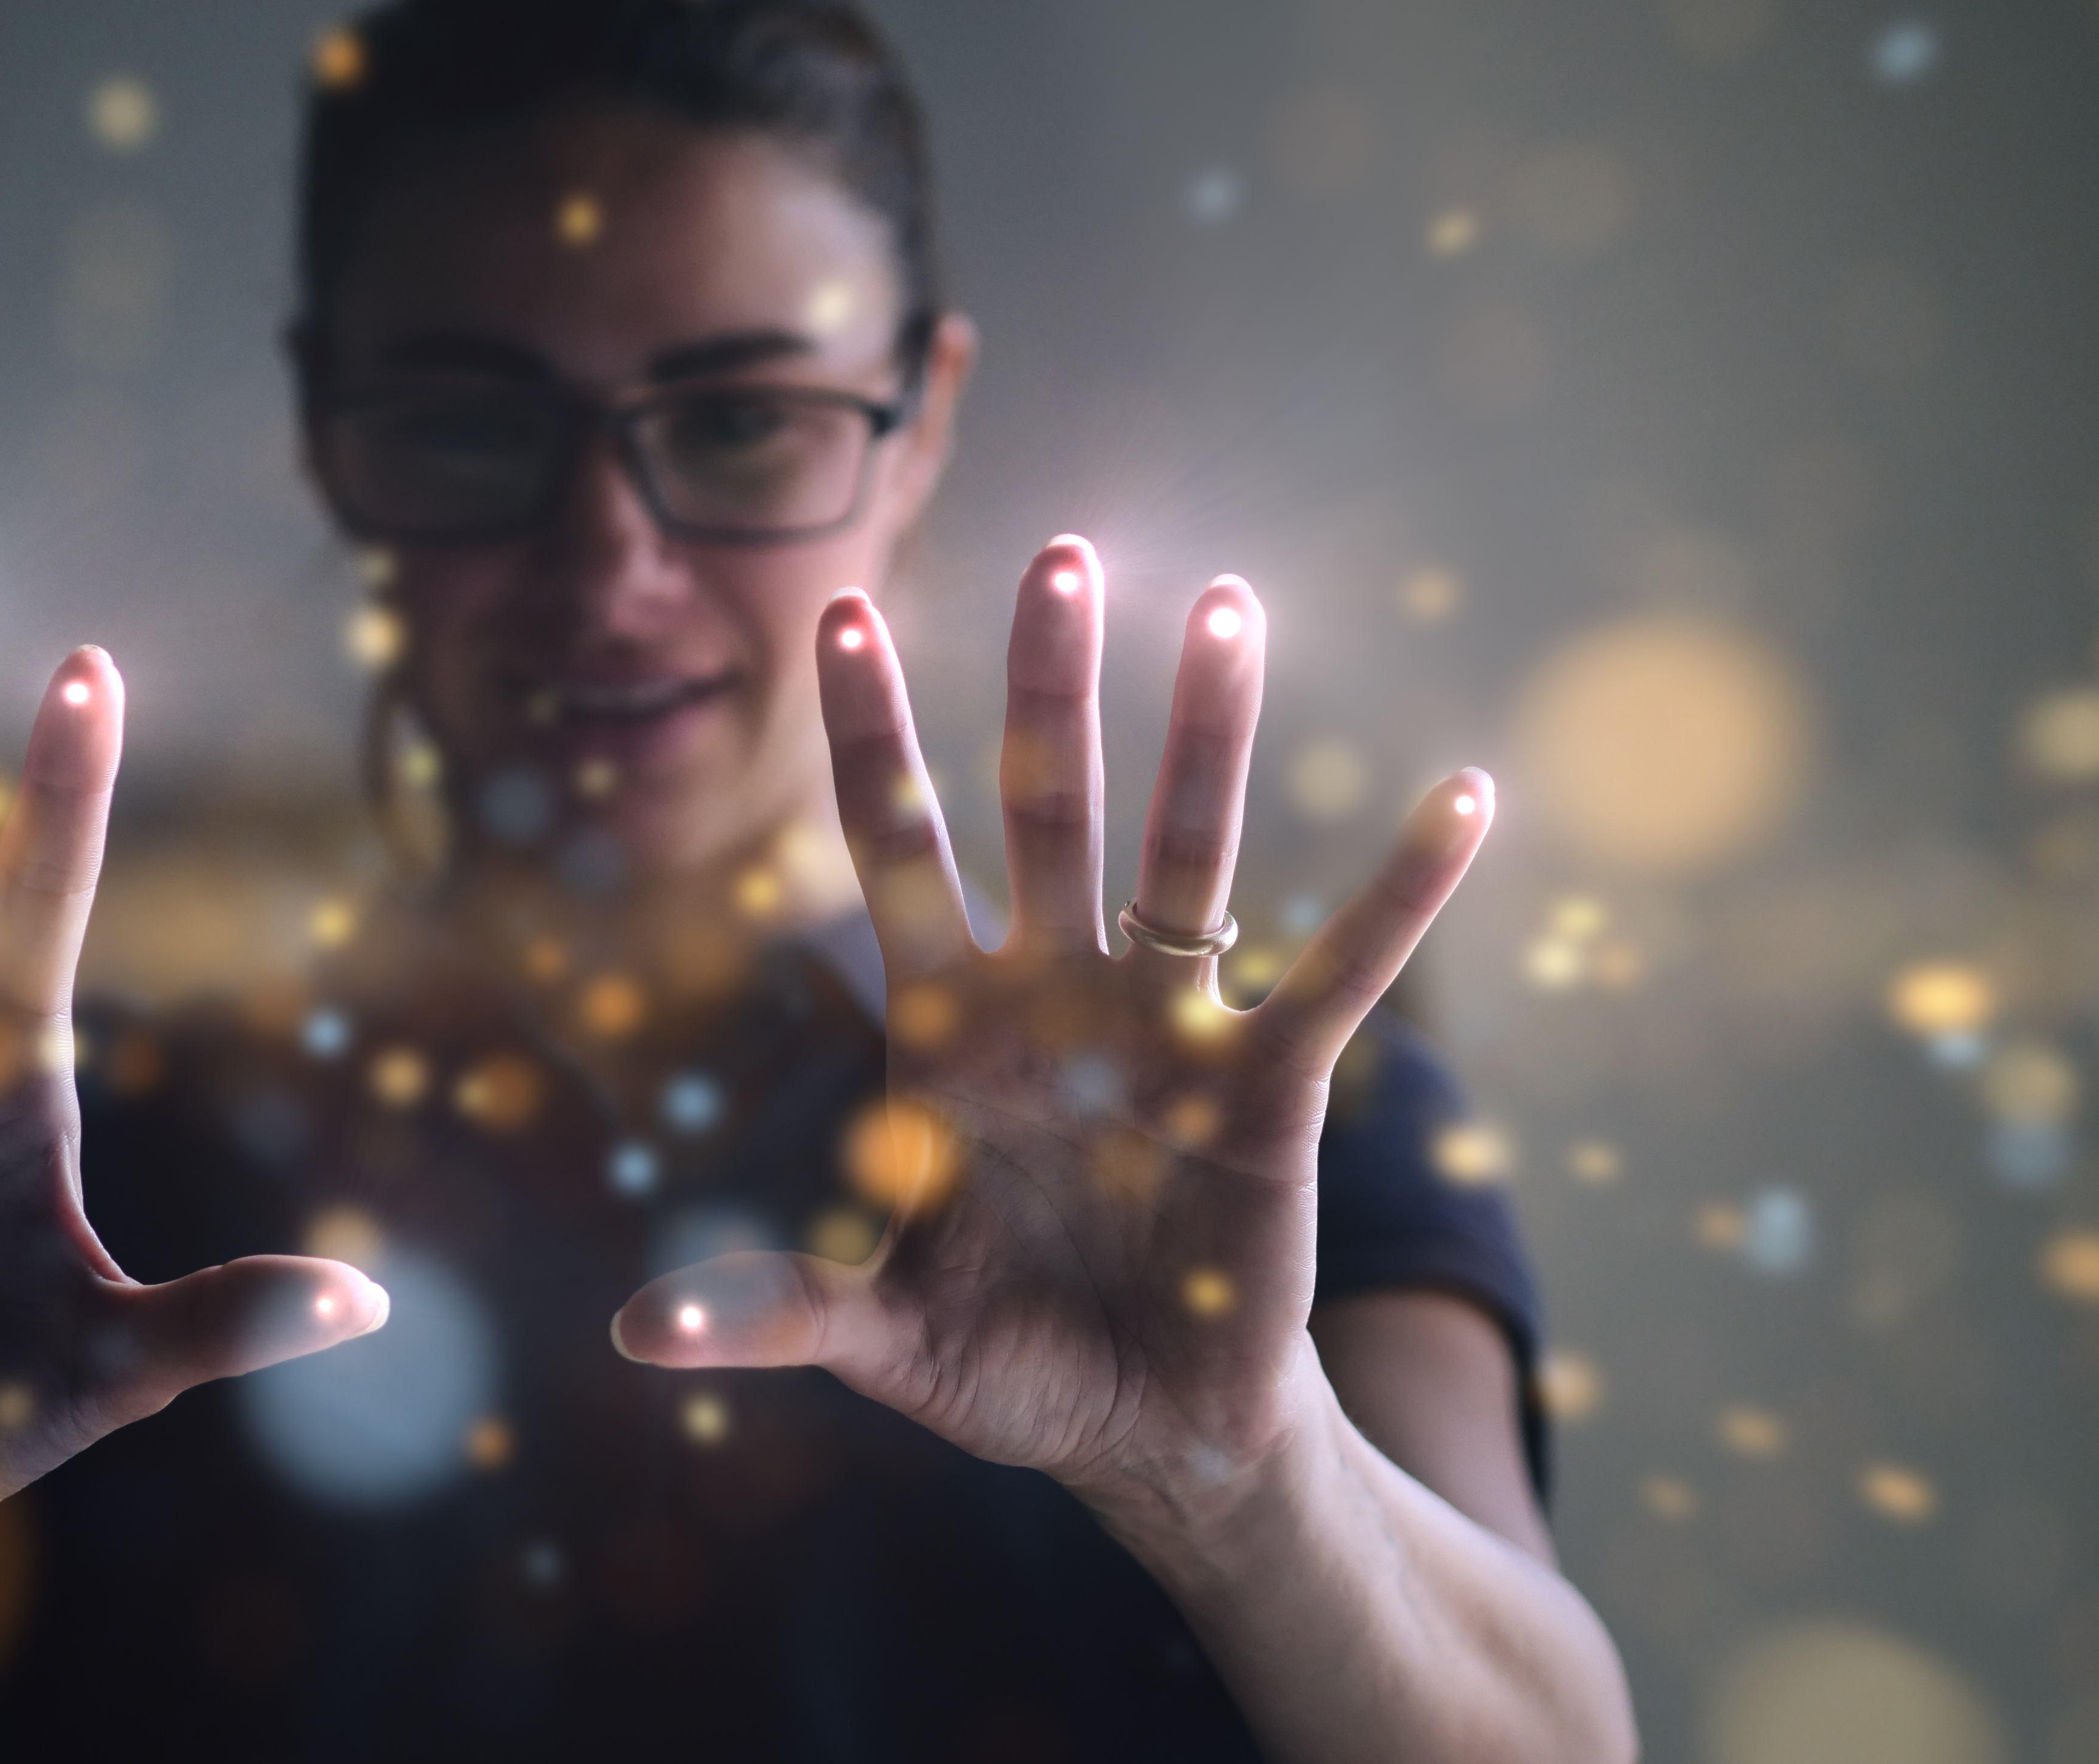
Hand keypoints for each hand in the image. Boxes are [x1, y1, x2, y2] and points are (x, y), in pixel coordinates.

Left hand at [611, 539, 1491, 1524]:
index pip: (896, 851)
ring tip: (1229, 605)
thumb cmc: (1005, 1359)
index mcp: (948, 1028)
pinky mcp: (1267, 1086)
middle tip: (1059, 556)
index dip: (871, 741)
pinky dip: (1403, 894)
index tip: (839, 617)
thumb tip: (636, 1333)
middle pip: (1043, 812)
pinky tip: (1462, 800)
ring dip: (1208, 734)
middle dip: (1046, 691)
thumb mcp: (882, 1336)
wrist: (1141, 1427)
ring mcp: (1164, 1027)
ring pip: (1186, 852)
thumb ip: (777, 1309)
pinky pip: (1342, 974)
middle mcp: (1056, 995)